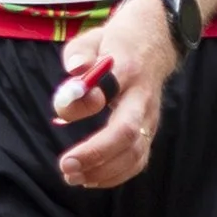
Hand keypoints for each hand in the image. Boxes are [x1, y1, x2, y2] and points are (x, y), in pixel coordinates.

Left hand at [51, 0, 180, 190]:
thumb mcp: (92, 38)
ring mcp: (150, 116)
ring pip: (135, 153)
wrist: (155, 42)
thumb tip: (74, 78)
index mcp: (126, 67)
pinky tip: (91, 178)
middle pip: (126, 132)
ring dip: (103, 171)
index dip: (84, 103)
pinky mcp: (150, 130)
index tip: (61, 108)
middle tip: (66, 165)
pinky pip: (138, 160)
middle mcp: (142, 96)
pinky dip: (115, 175)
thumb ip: (79, 56)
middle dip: (96, 153)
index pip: (109, 87)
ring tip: (73, 177)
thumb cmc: (114, 44)